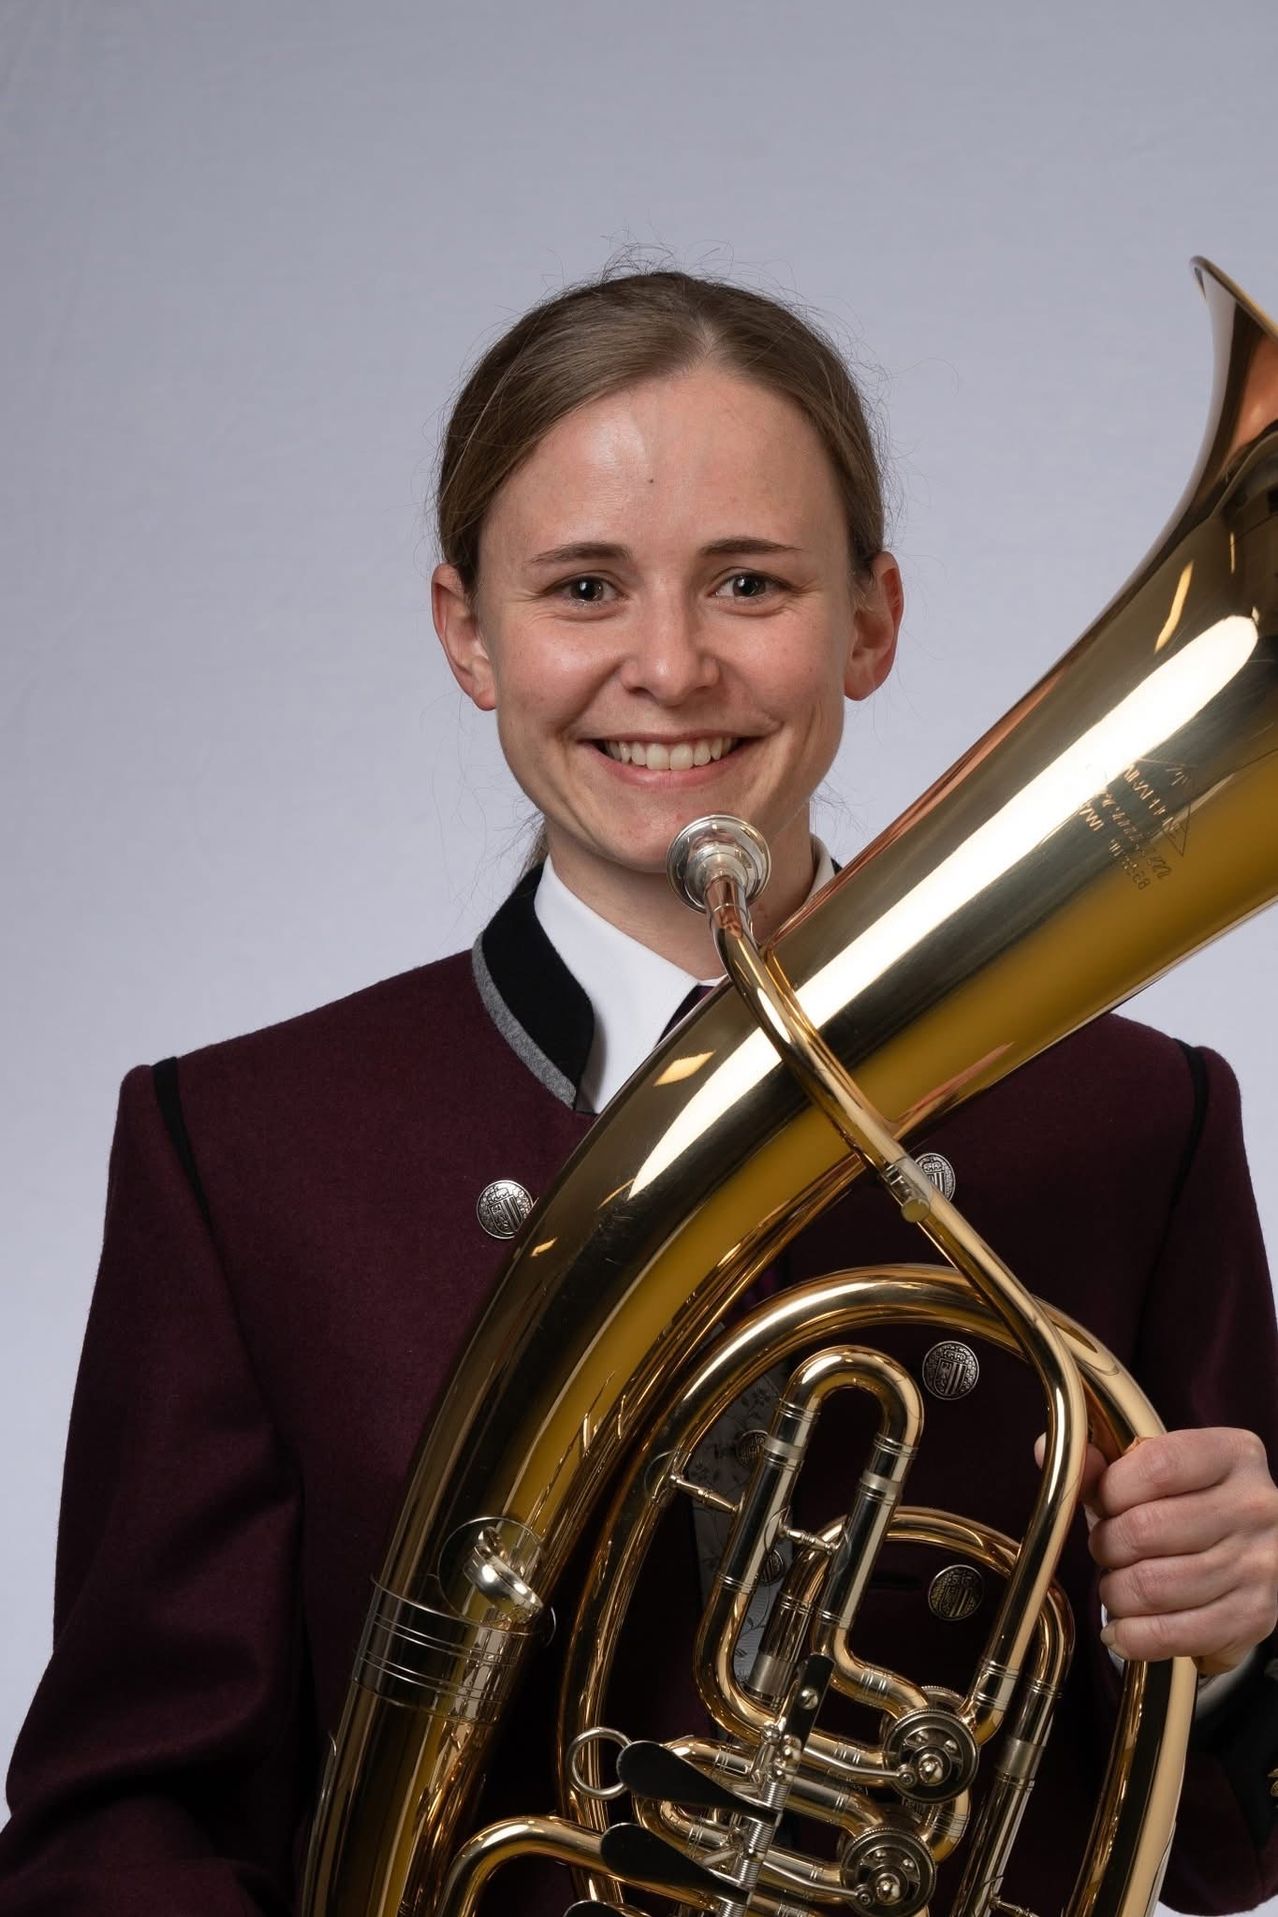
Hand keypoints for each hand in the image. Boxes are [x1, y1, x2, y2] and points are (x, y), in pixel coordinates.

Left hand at [1082, 1428, 1277, 1672]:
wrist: (1258, 1552)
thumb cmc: (1193, 1503)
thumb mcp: (1157, 1469)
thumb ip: (1104, 1459)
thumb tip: (1045, 1450)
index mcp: (1232, 1455)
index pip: (1156, 1466)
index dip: (1111, 1489)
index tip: (1101, 1502)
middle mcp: (1254, 1507)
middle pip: (1147, 1530)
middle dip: (1106, 1545)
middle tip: (1104, 1549)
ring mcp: (1259, 1566)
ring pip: (1155, 1586)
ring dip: (1115, 1593)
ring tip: (1114, 1587)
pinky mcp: (1255, 1618)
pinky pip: (1174, 1634)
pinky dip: (1133, 1637)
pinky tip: (1120, 1630)